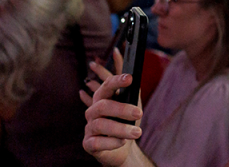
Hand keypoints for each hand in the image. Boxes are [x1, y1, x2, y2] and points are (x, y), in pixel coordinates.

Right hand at [80, 51, 143, 166]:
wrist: (123, 150)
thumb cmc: (126, 124)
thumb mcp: (133, 107)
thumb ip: (133, 93)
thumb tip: (136, 79)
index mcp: (102, 99)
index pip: (106, 86)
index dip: (116, 81)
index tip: (129, 78)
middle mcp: (92, 112)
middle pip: (102, 106)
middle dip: (122, 109)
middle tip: (139, 113)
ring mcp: (89, 128)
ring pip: (100, 124)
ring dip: (121, 128)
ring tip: (137, 132)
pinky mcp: (88, 144)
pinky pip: (97, 142)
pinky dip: (111, 142)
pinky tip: (123, 142)